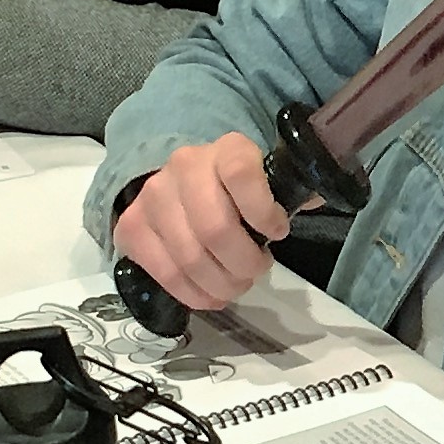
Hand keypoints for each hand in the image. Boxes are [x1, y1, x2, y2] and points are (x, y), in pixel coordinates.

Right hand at [112, 132, 287, 315]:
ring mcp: (152, 198)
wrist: (182, 183)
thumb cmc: (237, 188)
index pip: (241, 173)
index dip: (263, 211)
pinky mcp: (132, 228)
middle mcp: (183, 167)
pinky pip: (165, 274)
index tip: (278, 232)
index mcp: (226, 149)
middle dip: (244, 263)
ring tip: (236, 285)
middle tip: (257, 271)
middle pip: (214, 229)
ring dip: (222, 284)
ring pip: (190, 258)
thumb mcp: (268, 180)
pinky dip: (195, 294)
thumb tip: (311, 200)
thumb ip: (290, 191)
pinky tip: (212, 295)